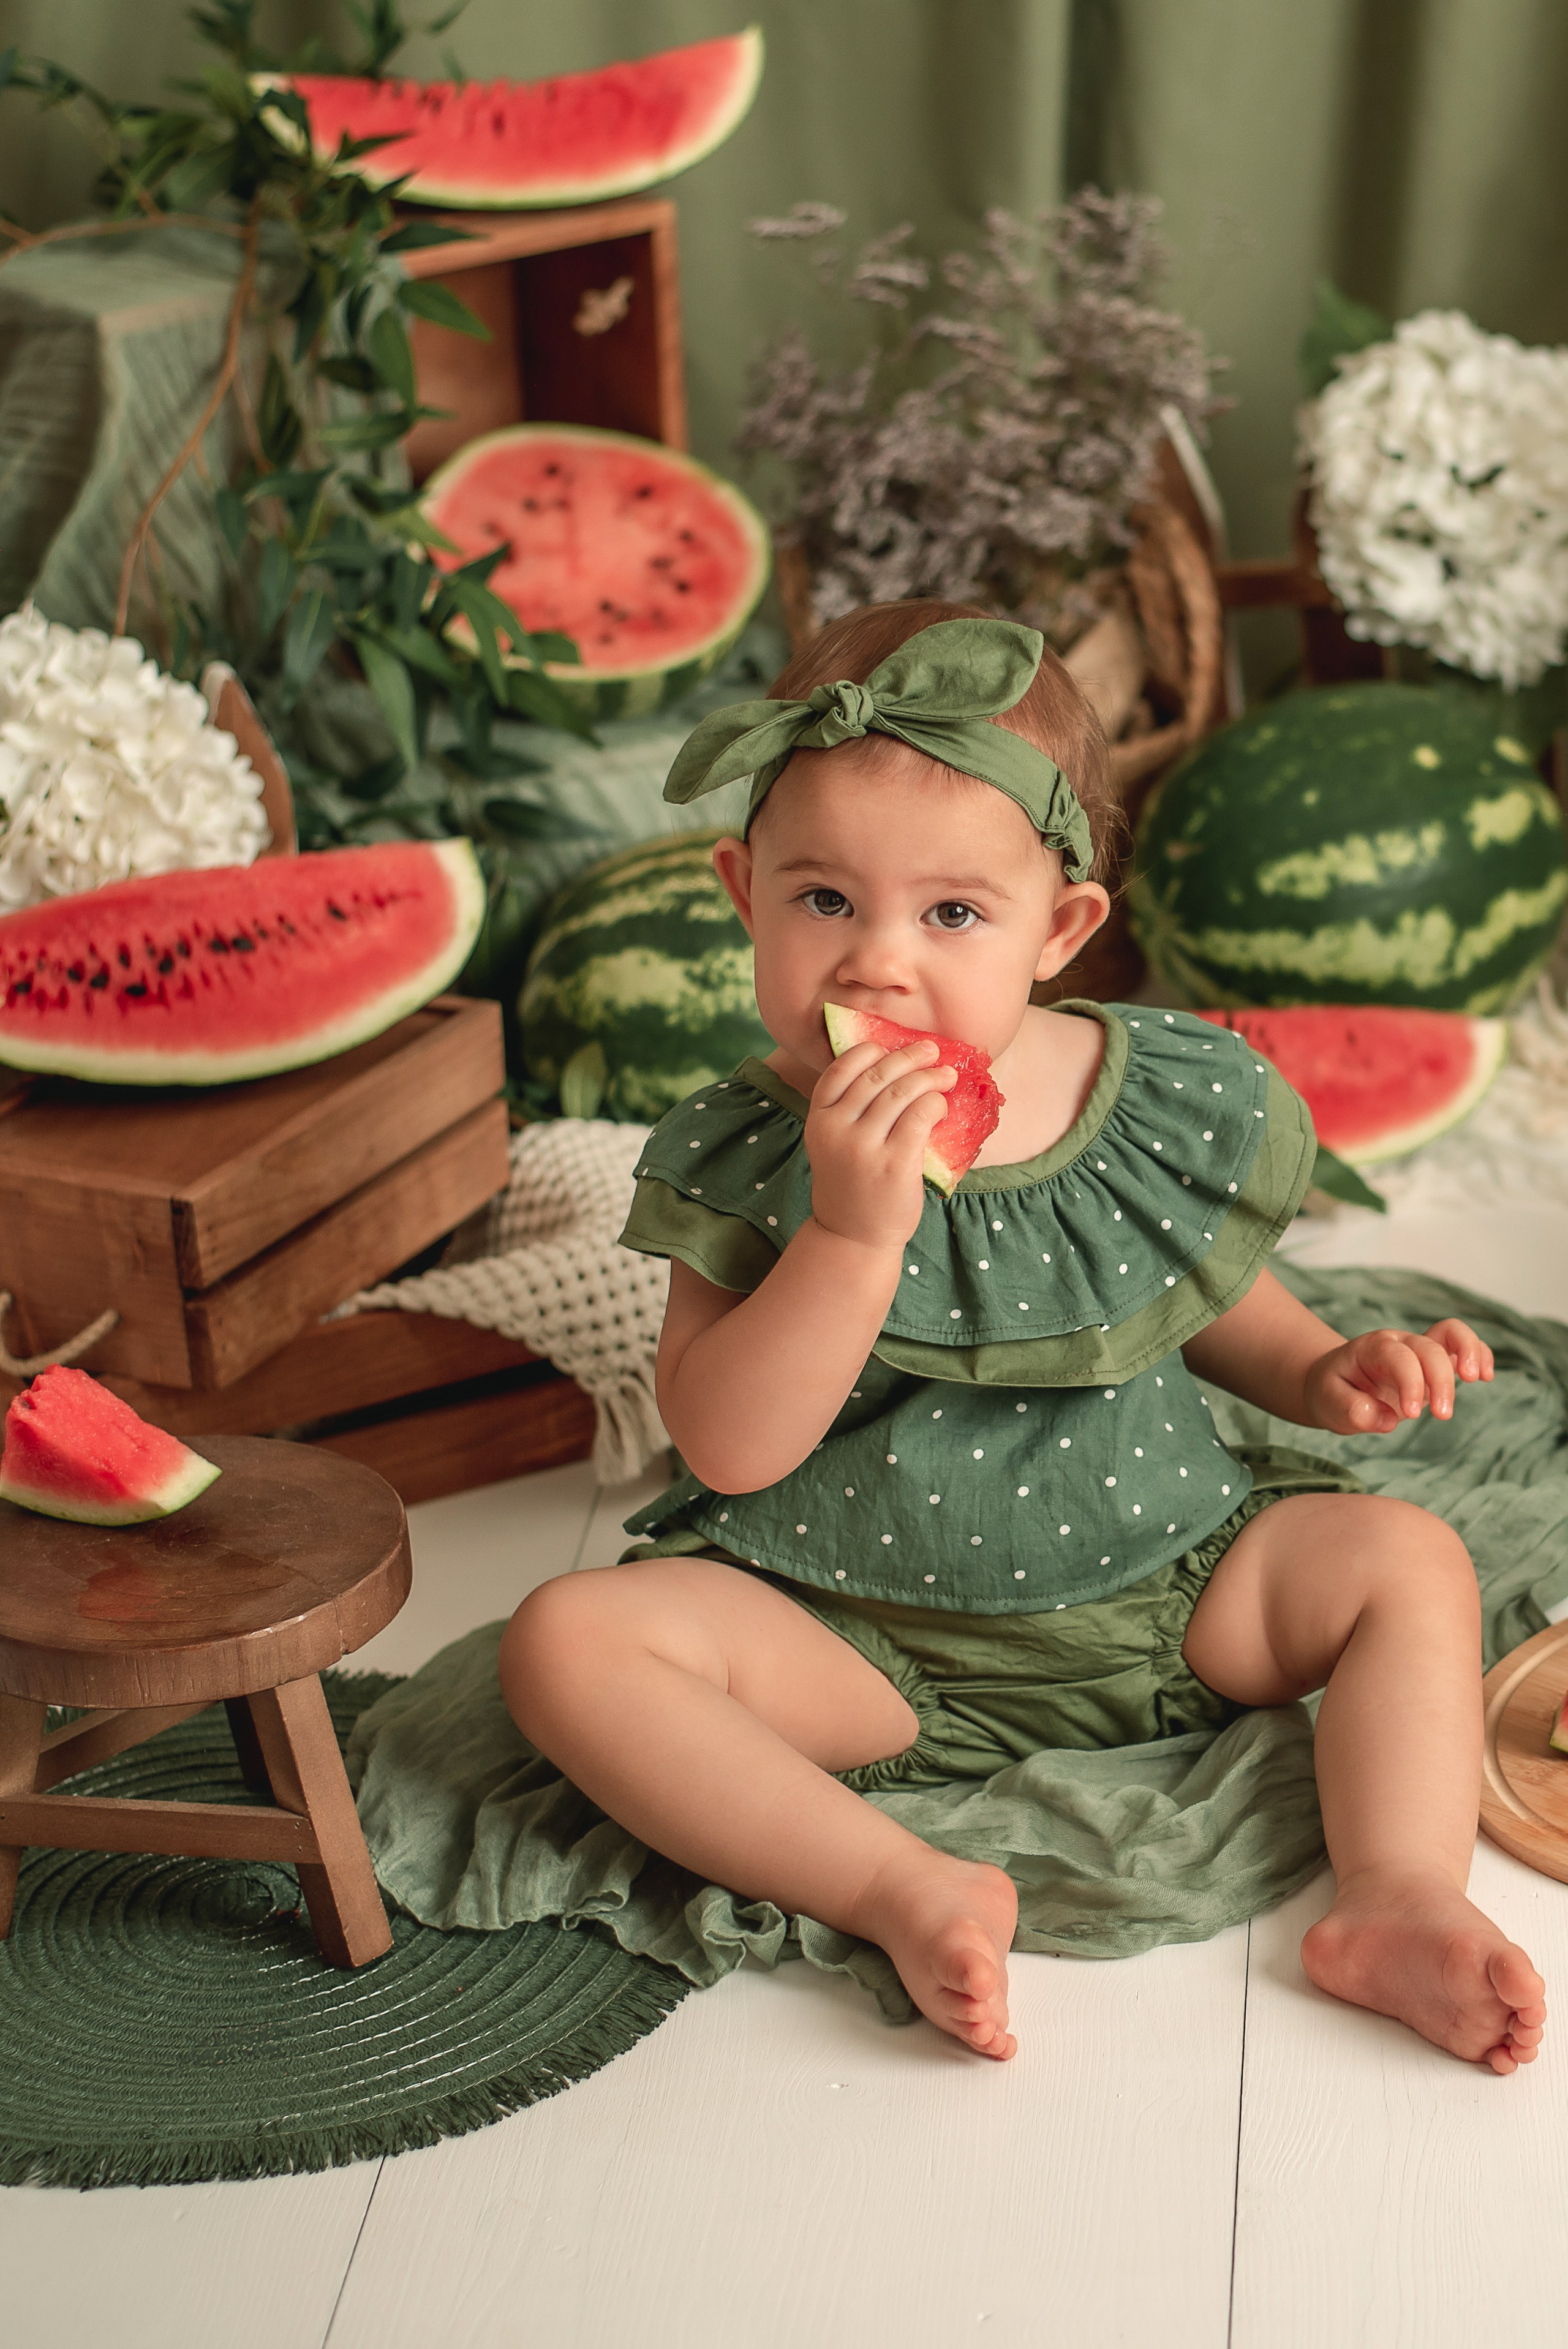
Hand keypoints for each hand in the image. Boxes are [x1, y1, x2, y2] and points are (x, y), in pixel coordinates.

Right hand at [804, 1036, 956, 1251]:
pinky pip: (919, 1116)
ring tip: (947, 1075)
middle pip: (877, 1076)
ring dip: (929, 1077)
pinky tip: (942, 1105)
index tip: (889, 1048)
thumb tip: (893, 1068)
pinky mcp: (894, 1164)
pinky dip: (935, 1103)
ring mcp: (864, 1147)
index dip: (868, 1052)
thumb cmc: (851, 1185)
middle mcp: (837, 1130)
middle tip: (931, 1051)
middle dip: (908, 1057)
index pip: (840, 1069)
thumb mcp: (833, 1145)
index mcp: (818, 1120)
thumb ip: (849, 1112)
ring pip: (901, 1092)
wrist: (852, 1237)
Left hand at [1303, 1318, 1494, 1435]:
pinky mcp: (1434, 1362)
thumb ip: (1352, 1410)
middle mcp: (1399, 1343)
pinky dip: (1479, 1354)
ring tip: (1477, 1379)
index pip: (1399, 1358)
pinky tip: (1486, 1376)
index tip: (1413, 1414)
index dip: (1411, 1383)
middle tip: (1442, 1416)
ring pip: (1451, 1333)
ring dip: (1469, 1354)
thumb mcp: (1328, 1402)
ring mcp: (1419, 1349)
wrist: (1335, 1382)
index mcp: (1372, 1348)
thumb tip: (1386, 1419)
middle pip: (1429, 1348)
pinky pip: (1462, 1346)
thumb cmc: (1333, 1391)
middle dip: (1441, 1381)